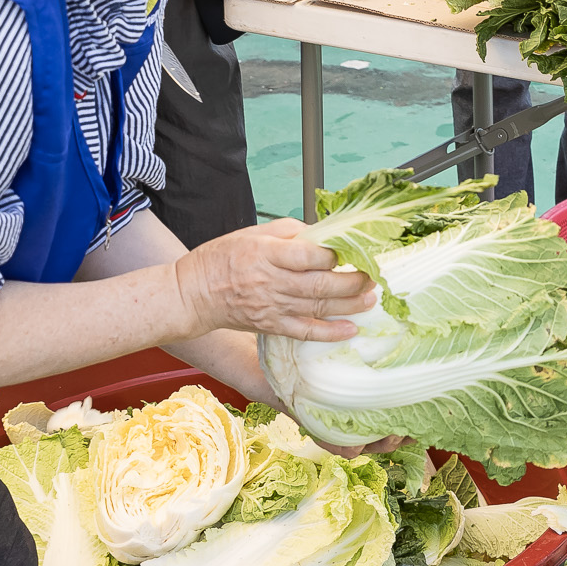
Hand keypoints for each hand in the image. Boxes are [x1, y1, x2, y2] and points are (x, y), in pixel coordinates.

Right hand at [172, 220, 373, 342]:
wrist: (194, 293)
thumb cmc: (223, 258)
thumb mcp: (252, 233)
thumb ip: (289, 232)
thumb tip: (323, 234)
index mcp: (265, 253)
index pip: (307, 254)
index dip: (333, 255)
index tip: (352, 251)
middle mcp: (270, 281)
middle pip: (318, 285)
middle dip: (351, 282)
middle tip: (372, 278)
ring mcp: (271, 307)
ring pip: (317, 309)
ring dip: (348, 305)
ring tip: (370, 299)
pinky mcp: (270, 326)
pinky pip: (304, 332)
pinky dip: (329, 333)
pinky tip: (350, 329)